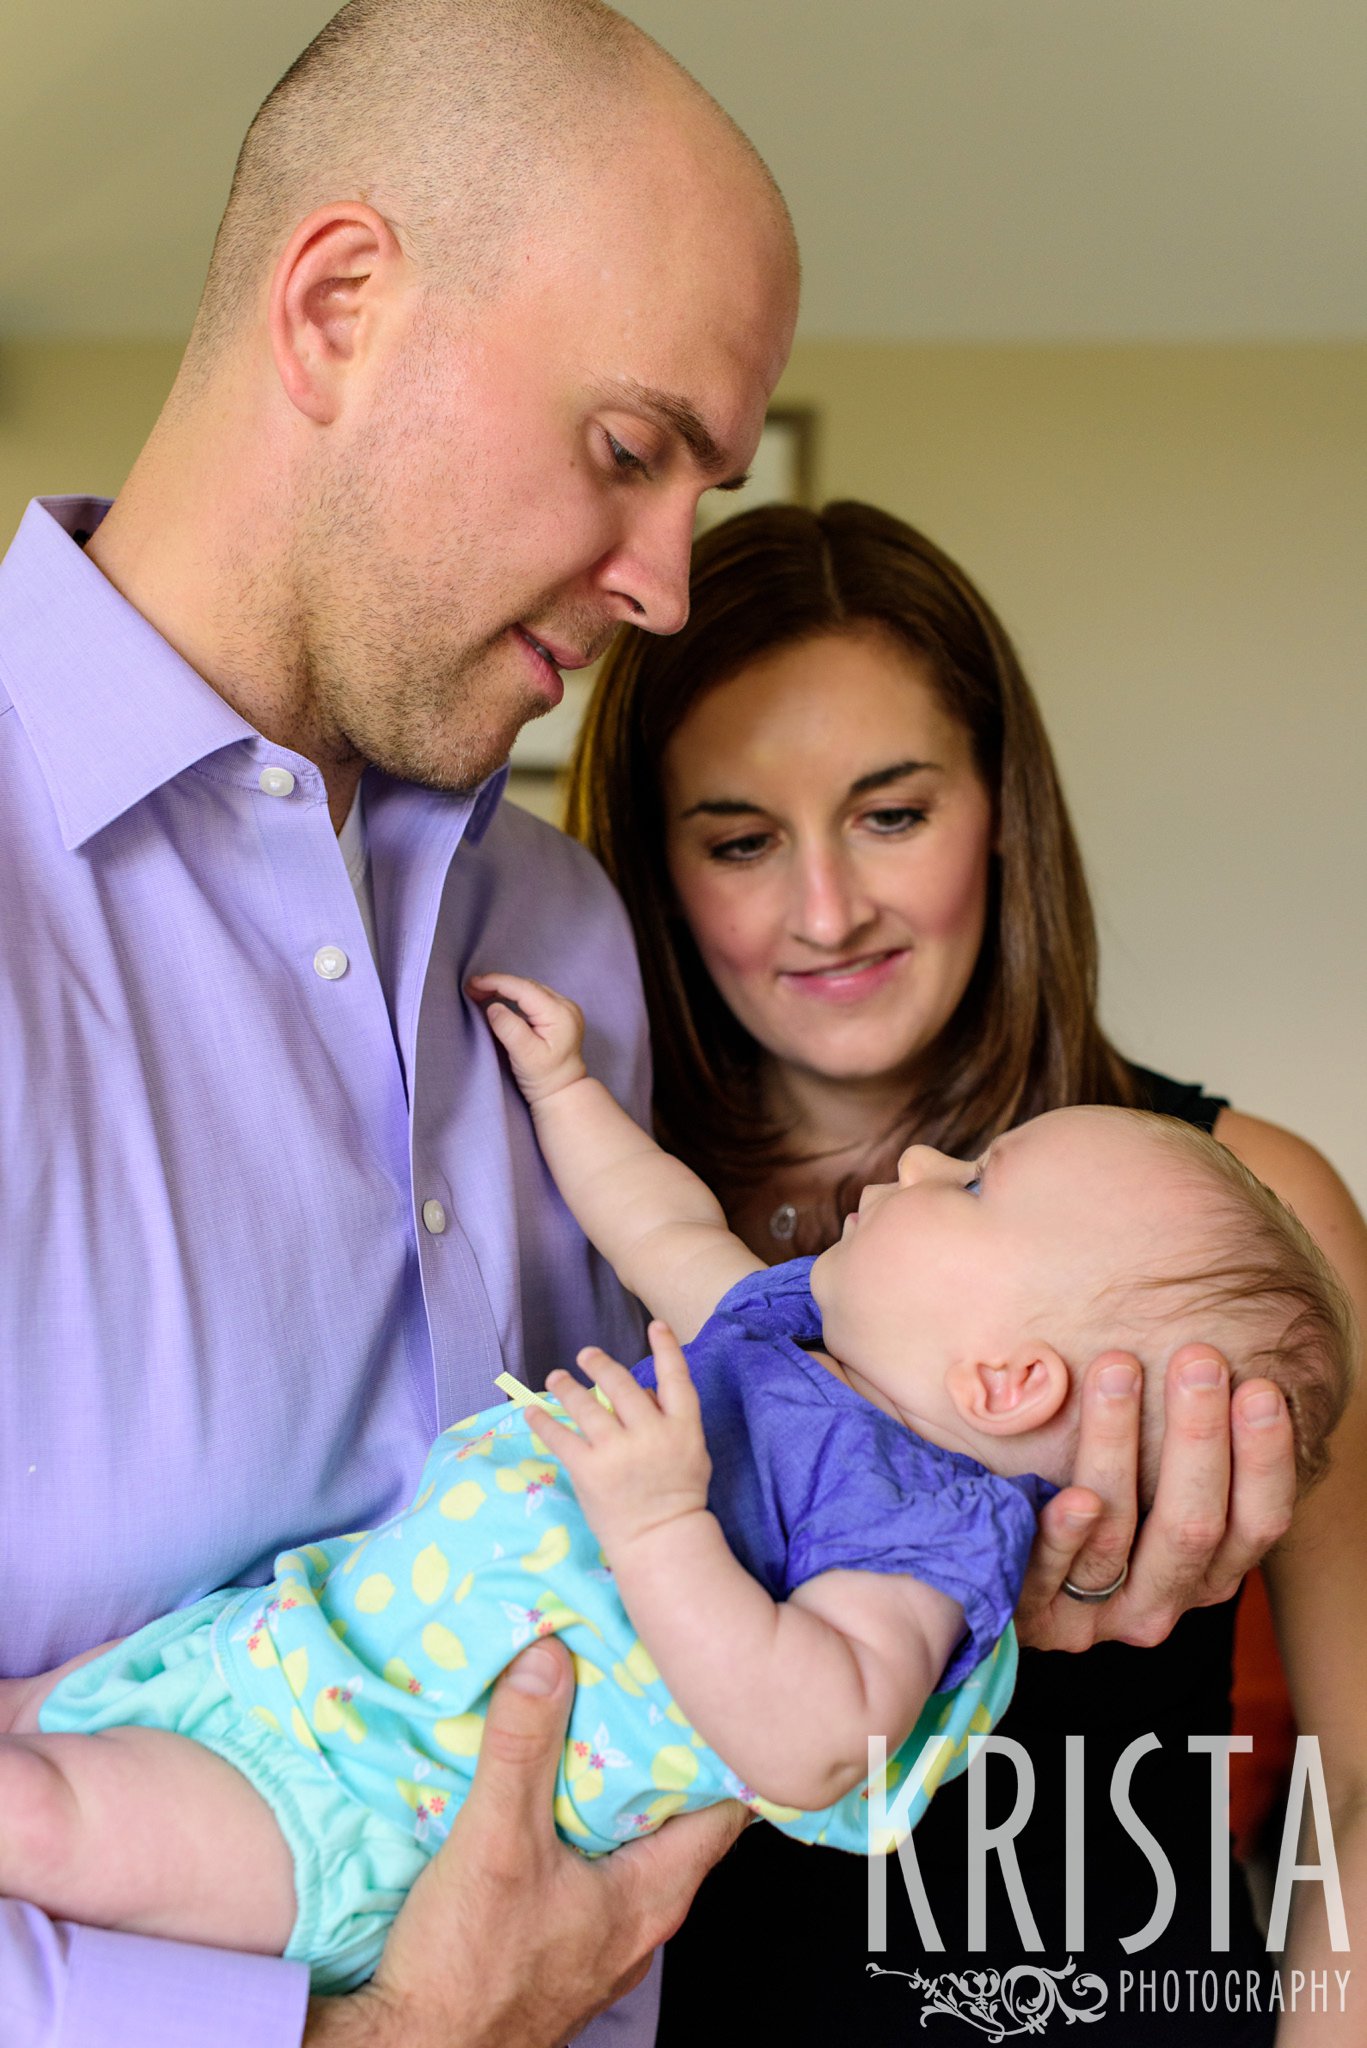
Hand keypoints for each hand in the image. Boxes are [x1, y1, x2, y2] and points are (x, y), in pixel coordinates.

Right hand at [304, 1637, 746, 2047]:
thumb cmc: (467, 1972)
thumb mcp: (496, 1843)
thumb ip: (521, 1748)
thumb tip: (548, 1655)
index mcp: (655, 1894)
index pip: (725, 1807)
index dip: (723, 1744)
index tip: (709, 1685)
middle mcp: (642, 1919)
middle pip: (675, 1819)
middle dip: (660, 1752)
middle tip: (644, 1680)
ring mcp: (602, 1937)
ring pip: (629, 1844)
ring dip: (613, 1789)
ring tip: (593, 1717)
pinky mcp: (559, 1943)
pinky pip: (590, 1867)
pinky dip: (578, 1823)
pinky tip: (544, 1789)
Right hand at [468, 971, 586, 1103]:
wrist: (562, 1090)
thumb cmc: (544, 1077)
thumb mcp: (525, 1056)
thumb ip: (509, 1029)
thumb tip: (493, 1007)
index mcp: (560, 1014)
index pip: (524, 989)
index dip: (496, 982)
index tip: (473, 983)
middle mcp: (566, 1006)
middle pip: (526, 986)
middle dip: (497, 984)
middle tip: (471, 989)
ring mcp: (564, 1008)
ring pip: (529, 989)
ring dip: (504, 988)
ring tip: (480, 992)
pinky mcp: (559, 1013)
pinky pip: (533, 996)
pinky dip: (514, 995)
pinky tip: (499, 998)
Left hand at [536, 1323, 712, 1557]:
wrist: (661, 1540)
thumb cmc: (678, 1494)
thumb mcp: (692, 1451)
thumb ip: (670, 1418)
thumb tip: (645, 1389)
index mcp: (683, 1428)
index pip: (677, 1378)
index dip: (667, 1348)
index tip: (655, 1325)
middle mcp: (651, 1434)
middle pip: (622, 1385)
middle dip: (599, 1364)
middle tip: (585, 1354)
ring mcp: (618, 1452)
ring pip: (587, 1405)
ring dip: (566, 1387)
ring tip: (555, 1377)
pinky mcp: (590, 1471)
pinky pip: (562, 1437)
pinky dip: (544, 1421)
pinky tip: (532, 1411)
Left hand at [1014, 1345, 1296, 1651]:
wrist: (994, 1573)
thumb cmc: (1085, 1501)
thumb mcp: (1146, 1484)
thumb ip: (1180, 1446)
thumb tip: (1209, 1357)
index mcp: (1207, 1572)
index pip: (1255, 1525)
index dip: (1264, 1461)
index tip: (1260, 1389)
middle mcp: (1163, 1601)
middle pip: (1192, 1526)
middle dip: (1198, 1437)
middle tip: (1197, 1360)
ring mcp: (1099, 1615)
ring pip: (1116, 1534)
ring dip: (1117, 1446)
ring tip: (1117, 1370)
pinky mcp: (1038, 1617)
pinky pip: (1050, 1571)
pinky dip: (1064, 1533)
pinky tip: (1074, 1497)